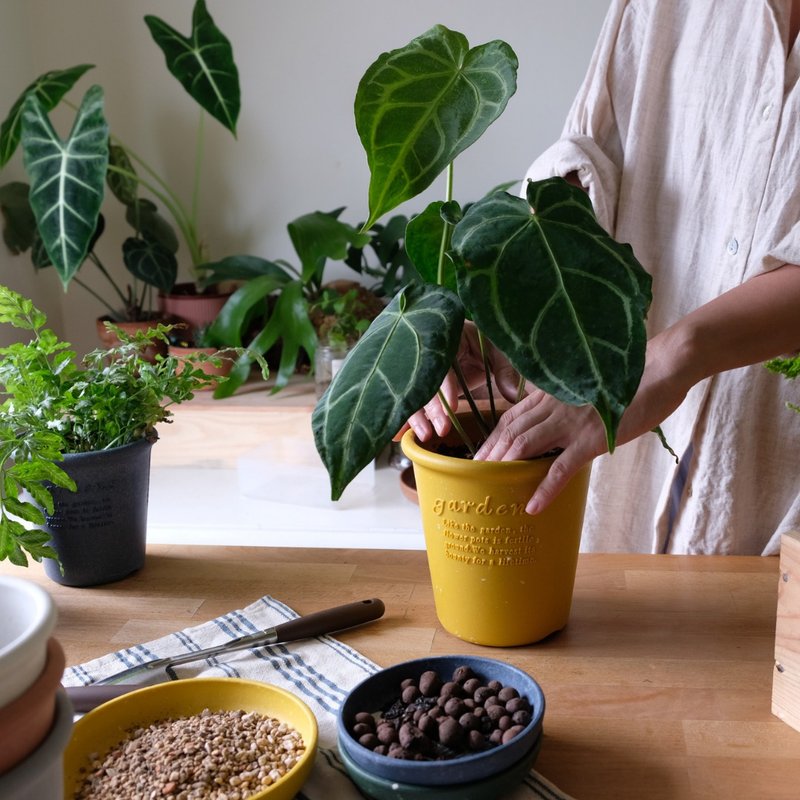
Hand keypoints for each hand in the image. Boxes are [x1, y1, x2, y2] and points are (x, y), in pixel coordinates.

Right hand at [394, 322, 520, 441]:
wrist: (470, 343)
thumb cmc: (484, 344)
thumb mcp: (498, 352)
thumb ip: (505, 370)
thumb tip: (513, 394)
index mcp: (446, 339)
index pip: (443, 364)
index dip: (446, 386)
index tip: (452, 407)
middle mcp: (426, 353)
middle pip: (424, 381)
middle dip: (432, 408)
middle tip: (442, 429)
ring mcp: (418, 369)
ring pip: (413, 393)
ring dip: (417, 416)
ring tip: (426, 435)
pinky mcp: (417, 385)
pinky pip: (409, 401)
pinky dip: (405, 418)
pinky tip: (399, 434)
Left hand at [475, 329, 694, 513]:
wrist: (660, 369)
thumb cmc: (628, 380)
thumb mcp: (586, 389)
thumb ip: (566, 403)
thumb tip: (556, 422)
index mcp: (551, 394)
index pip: (511, 416)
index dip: (492, 436)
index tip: (478, 453)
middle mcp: (554, 406)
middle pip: (510, 431)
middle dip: (489, 454)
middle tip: (473, 475)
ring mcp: (570, 423)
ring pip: (526, 446)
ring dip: (505, 467)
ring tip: (490, 488)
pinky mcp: (591, 439)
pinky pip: (561, 468)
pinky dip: (544, 489)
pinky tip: (533, 506)